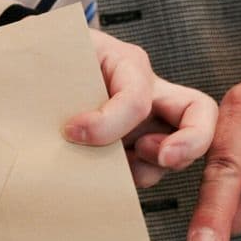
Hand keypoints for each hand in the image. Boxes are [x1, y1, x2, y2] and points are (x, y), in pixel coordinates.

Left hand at [64, 29, 217, 187]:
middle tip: (163, 158)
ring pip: (176, 152)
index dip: (108, 122)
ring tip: (115, 168)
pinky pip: (150, 171)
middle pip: (199, 114)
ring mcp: (148, 124)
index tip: (70, 131)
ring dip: (151, 169)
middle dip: (191, 142)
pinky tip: (105, 178)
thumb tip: (59, 126)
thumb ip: (57, 81)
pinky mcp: (137, 150)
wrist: (41, 74)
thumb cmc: (51, 61)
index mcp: (126, 64)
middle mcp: (148, 93)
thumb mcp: (53, 59)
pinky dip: (133, 181)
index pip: (136, 98)